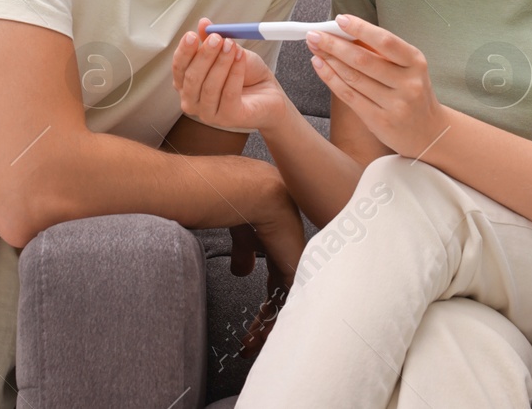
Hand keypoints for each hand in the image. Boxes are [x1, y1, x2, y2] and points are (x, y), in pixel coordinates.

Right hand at [171, 18, 289, 133]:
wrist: (270, 93)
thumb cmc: (246, 74)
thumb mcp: (229, 51)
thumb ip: (214, 40)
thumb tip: (203, 23)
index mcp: (187, 85)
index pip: (178, 68)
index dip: (184, 52)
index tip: (192, 35)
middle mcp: (192, 102)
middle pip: (191, 78)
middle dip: (204, 55)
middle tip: (217, 38)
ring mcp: (209, 114)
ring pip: (209, 87)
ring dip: (222, 63)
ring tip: (232, 46)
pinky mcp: (228, 118)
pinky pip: (229, 94)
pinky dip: (235, 74)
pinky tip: (240, 59)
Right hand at [228, 168, 304, 357]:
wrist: (246, 188)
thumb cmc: (235, 198)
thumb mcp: (240, 231)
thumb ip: (245, 250)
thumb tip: (242, 270)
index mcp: (280, 236)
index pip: (277, 276)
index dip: (266, 301)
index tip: (253, 321)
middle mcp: (291, 247)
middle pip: (283, 292)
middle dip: (266, 319)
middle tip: (251, 340)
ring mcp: (296, 254)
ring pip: (287, 300)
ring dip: (268, 324)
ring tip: (251, 343)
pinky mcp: (296, 263)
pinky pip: (288, 300)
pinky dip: (273, 320)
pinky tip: (261, 334)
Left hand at [307, 15, 449, 157]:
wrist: (429, 132)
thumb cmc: (412, 92)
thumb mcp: (408, 68)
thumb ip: (382, 52)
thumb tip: (346, 32)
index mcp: (416, 62)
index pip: (385, 41)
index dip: (361, 29)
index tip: (340, 19)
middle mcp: (408, 83)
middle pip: (363, 60)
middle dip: (334, 45)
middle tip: (314, 34)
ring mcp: (395, 104)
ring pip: (353, 78)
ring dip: (329, 60)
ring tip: (315, 47)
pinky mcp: (380, 122)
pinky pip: (349, 96)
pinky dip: (331, 79)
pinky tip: (320, 66)